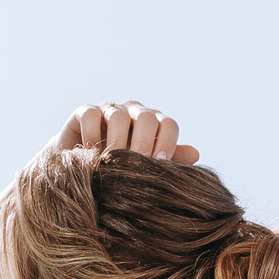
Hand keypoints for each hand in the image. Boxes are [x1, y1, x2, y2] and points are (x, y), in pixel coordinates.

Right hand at [59, 101, 200, 162]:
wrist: (82, 168)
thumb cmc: (121, 168)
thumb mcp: (146, 167)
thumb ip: (170, 160)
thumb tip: (196, 154)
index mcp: (154, 124)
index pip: (168, 124)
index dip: (168, 142)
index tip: (161, 163)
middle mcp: (134, 112)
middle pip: (146, 117)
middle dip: (143, 143)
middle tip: (136, 167)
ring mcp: (109, 110)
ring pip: (119, 115)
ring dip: (117, 141)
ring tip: (111, 164)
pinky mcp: (84, 111)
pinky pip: (91, 115)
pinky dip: (92, 134)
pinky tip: (92, 155)